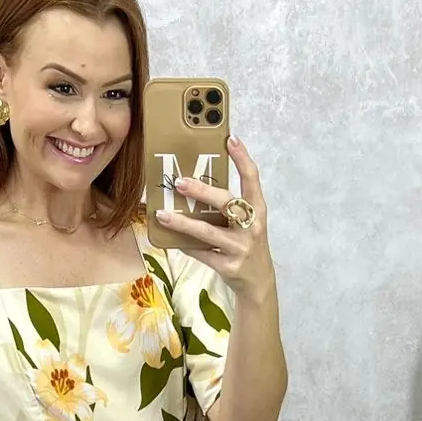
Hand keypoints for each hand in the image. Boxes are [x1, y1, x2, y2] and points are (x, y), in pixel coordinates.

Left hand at [156, 134, 274, 300]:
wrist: (258, 281)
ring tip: (163, 214)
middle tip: (179, 182)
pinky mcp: (228, 266)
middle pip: (227, 203)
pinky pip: (202, 254)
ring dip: (183, 223)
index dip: (242, 158)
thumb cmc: (247, 244)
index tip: (230, 139)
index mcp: (258, 210)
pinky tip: (171, 239)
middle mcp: (252, 227)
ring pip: (208, 232)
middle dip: (202, 191)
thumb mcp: (246, 223)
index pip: (252, 179)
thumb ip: (229, 206)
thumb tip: (196, 186)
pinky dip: (185, 245)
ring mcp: (240, 248)